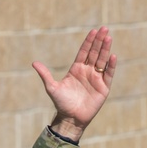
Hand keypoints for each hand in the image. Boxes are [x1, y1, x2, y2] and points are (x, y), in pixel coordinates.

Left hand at [32, 27, 116, 141]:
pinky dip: (111, 66)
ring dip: (106, 49)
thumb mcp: (51, 88)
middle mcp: (87, 72)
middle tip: (104, 28)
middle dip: (99, 41)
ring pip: (102, 61)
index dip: (89, 42)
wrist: (70, 119)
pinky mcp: (103, 88)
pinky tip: (113, 56)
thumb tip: (34, 62)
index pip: (84, 52)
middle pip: (95, 53)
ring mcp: (96, 79)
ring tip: (109, 37)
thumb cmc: (61, 103)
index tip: (93, 31)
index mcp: (76, 69)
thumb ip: (45, 74)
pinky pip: (108, 74)